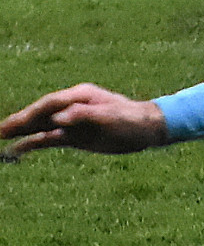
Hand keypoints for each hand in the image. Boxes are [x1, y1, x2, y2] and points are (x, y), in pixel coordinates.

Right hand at [1, 84, 167, 159]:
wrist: (147, 129)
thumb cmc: (132, 119)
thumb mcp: (110, 117)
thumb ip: (84, 116)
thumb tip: (58, 119)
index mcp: (80, 96)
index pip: (51, 103)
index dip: (33, 112)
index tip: (19, 122)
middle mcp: (72, 107)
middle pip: (40, 113)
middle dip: (20, 121)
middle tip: (0, 130)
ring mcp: (71, 122)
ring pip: (41, 126)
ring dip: (21, 131)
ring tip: (0, 135)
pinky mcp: (73, 136)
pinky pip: (49, 139)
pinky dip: (33, 143)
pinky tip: (17, 149)